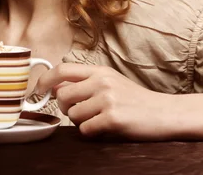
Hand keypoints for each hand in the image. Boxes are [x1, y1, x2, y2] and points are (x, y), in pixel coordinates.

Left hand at [37, 64, 174, 139]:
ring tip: (99, 119)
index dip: (44, 80)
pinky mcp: (113, 118)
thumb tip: (55, 86)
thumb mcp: (112, 82)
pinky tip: (106, 128)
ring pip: (72, 115)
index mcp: (100, 71)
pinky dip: (92, 133)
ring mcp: (107, 99)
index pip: (62, 69)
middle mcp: (102, 81)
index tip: (38, 91)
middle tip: (79, 112)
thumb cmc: (136, 100)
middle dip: (64, 108)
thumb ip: (86, 82)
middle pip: (62, 95)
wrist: (164, 113)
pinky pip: (85, 130)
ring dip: (81, 122)